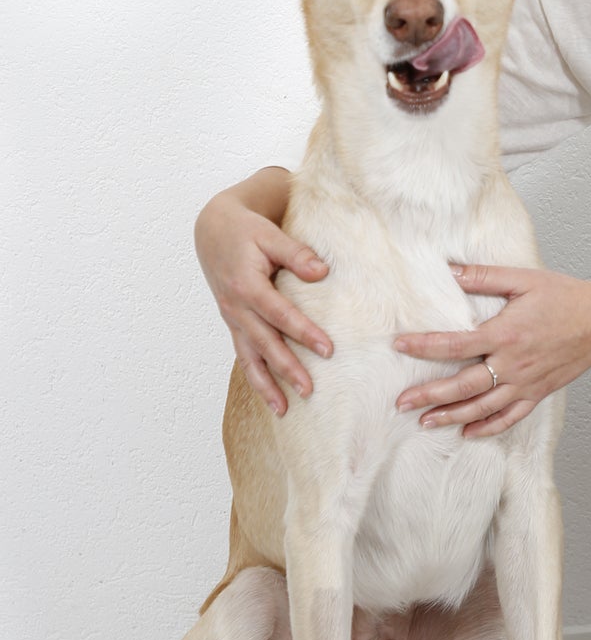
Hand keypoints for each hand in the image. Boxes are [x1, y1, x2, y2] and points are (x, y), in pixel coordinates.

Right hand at [195, 191, 331, 413]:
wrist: (213, 230)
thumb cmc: (245, 231)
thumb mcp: (270, 234)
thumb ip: (296, 253)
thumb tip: (322, 272)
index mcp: (246, 285)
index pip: (279, 314)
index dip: (303, 332)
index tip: (327, 350)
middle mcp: (236, 307)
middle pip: (264, 343)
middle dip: (286, 368)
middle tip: (309, 390)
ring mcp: (232, 318)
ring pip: (249, 357)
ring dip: (265, 384)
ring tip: (283, 409)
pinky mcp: (233, 323)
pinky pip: (244, 355)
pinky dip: (255, 377)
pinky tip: (270, 397)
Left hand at [393, 264, 590, 436]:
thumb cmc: (565, 297)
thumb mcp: (523, 279)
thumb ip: (484, 277)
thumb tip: (449, 270)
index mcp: (505, 334)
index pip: (454, 344)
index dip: (423, 346)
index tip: (400, 346)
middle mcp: (512, 364)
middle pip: (462, 386)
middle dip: (429, 395)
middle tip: (401, 403)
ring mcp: (526, 383)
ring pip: (482, 407)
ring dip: (451, 416)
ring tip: (425, 421)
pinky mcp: (538, 393)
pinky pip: (510, 417)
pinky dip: (487, 428)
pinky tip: (468, 432)